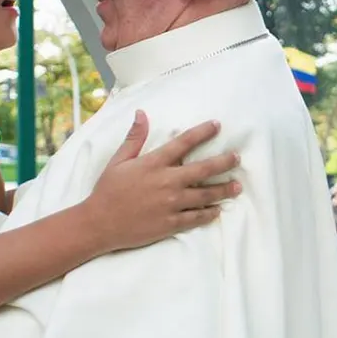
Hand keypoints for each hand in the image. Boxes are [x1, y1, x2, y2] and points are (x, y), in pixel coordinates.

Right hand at [84, 110, 240, 253]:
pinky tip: (218, 210)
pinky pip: (196, 217)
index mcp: (154, 163)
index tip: (217, 125)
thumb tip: (141, 113)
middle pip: (203, 169)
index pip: (184, 143)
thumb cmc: (107, 190)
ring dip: (224, 189)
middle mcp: (167, 182)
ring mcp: (171, 204)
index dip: (202, 132)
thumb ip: (134, 138)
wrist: (99, 223)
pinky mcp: (171, 223)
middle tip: (237, 158)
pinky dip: (209, 213)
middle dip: (223, 162)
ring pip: (205, 195)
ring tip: (237, 186)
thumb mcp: (118, 161)